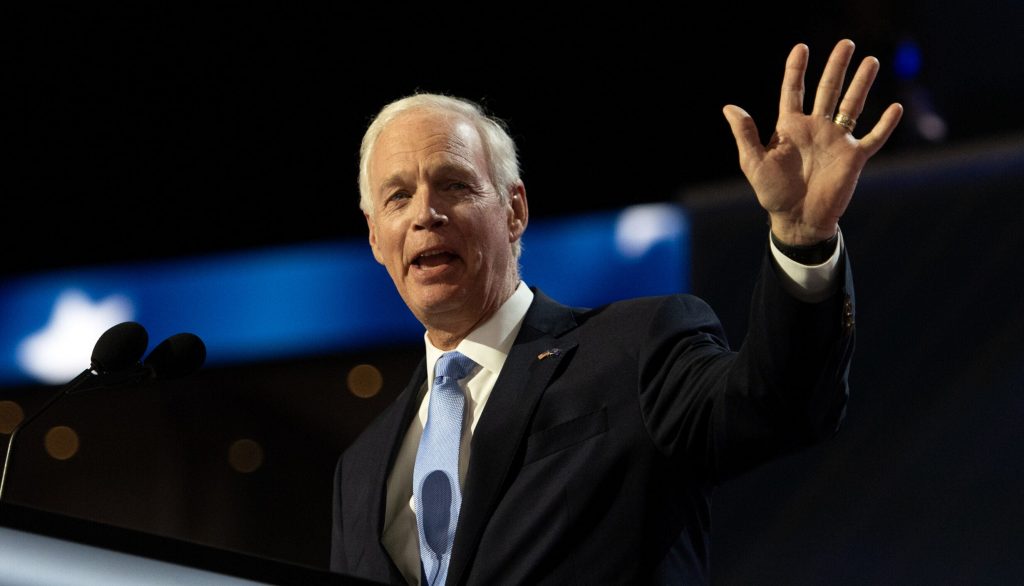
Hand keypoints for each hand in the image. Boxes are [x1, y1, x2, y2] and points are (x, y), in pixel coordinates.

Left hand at [723, 39, 903, 244]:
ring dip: (862, 84)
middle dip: (837, 67)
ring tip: (871, 61)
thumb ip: (745, 133)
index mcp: (790, 127)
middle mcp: (815, 129)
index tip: (801, 48)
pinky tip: (895, 108)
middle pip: (828, 90)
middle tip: (846, 44)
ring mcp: (836, 141)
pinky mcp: (854, 158)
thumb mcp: (753, 162)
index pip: (793, 91)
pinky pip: (873, 138)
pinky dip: (884, 124)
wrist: (796, 219)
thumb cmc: (772, 192)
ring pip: (852, 106)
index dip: (796, 69)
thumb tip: (729, 107)